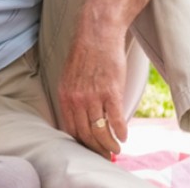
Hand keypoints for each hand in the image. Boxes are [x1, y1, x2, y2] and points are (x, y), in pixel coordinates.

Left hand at [57, 11, 126, 155]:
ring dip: (109, 145)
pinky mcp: (111, 91)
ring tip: (116, 149)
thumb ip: (73, 97)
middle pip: (85, 135)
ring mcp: (93, 96)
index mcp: (65, 96)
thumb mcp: (70, 77)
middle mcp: (76, 99)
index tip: (90, 151)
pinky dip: (121, 132)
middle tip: (105, 156)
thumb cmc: (86, 54)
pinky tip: (124, 136)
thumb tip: (80, 117)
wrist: (97, 32)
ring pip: (100, 131)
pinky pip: (115, 120)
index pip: (71, 129)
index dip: (81, 144)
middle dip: (96, 149)